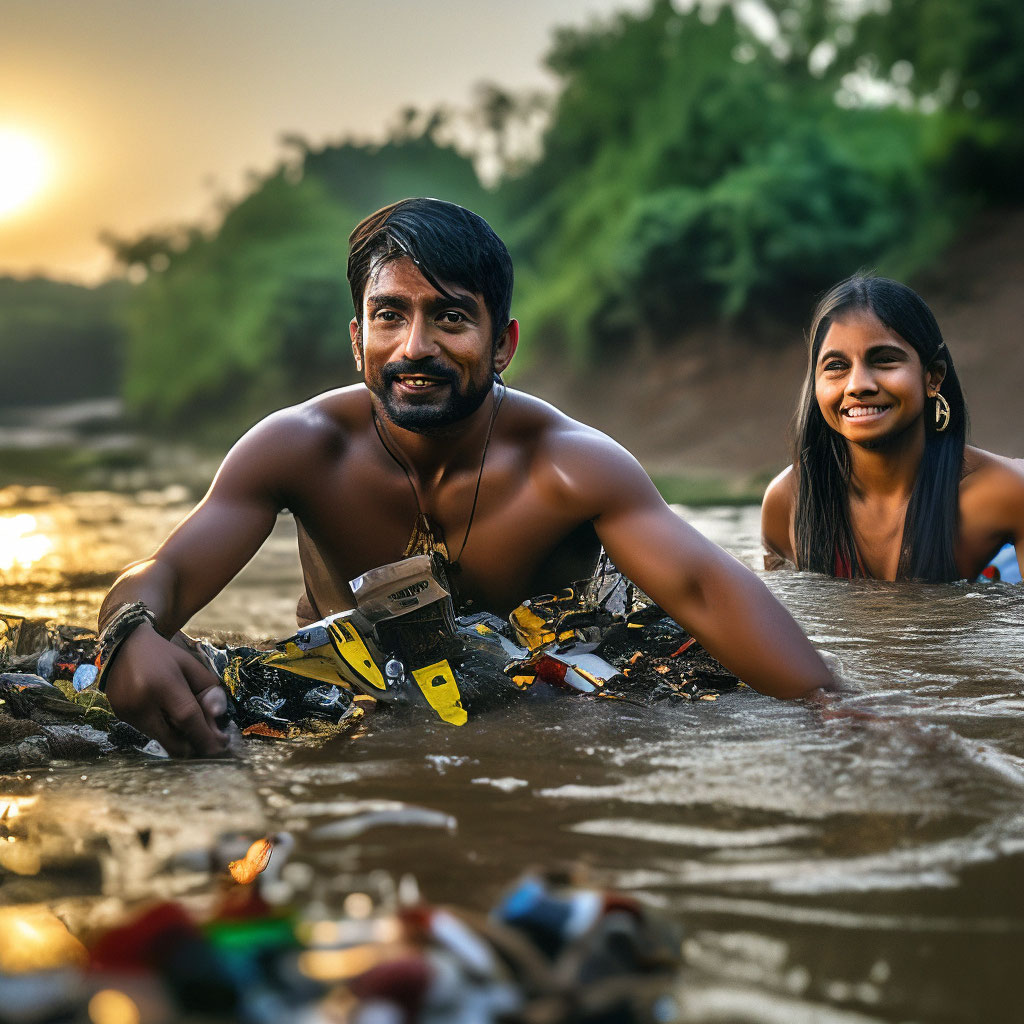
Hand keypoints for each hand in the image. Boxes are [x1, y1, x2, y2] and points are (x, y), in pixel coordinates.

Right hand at [104, 622, 229, 756]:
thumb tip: (219, 719)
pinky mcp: (120, 717)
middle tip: (211, 741)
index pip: (187, 718)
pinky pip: (149, 733)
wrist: (124, 646)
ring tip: (190, 722)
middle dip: (195, 746)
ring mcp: (127, 712)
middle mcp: (141, 703)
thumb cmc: (165, 656)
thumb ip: (209, 692)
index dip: (206, 736)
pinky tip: (168, 716)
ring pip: (162, 740)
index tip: (222, 746)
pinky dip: (164, 731)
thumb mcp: (193, 667)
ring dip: (180, 738)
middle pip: (173, 740)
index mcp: (163, 684)